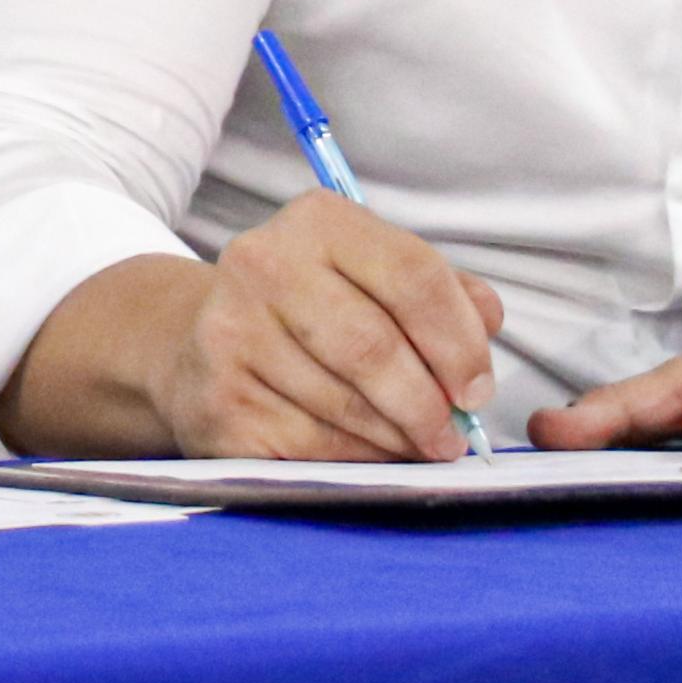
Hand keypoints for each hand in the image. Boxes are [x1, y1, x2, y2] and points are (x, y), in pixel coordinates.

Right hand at [147, 187, 502, 462]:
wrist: (194, 346)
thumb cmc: (309, 312)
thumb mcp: (372, 276)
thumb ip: (441, 291)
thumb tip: (487, 322)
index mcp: (318, 221)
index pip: (412, 275)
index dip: (458, 341)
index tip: (477, 388)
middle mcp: (265, 265)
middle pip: (373, 346)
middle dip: (427, 403)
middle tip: (453, 435)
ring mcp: (233, 334)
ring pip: (343, 405)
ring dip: (396, 439)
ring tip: (416, 447)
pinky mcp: (219, 400)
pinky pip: (309, 446)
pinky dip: (355, 461)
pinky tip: (369, 456)